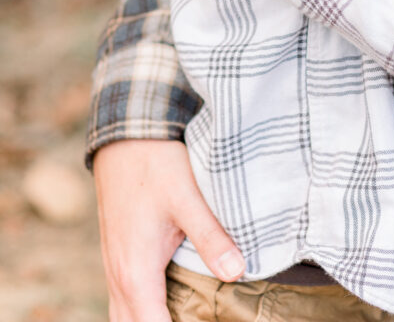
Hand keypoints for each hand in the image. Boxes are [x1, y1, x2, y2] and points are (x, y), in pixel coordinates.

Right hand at [93, 139, 244, 321]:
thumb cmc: (155, 163)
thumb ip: (211, 237)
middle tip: (199, 317)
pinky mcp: (117, 250)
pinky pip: (124, 296)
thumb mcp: (187, 198)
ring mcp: (114, 263)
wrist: (124, 132)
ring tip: (184, 313)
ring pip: (124, 314)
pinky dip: (141, 308)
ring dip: (150, 319)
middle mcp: (120, 275)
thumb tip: (237, 272)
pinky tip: (167, 298)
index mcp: (136, 273)